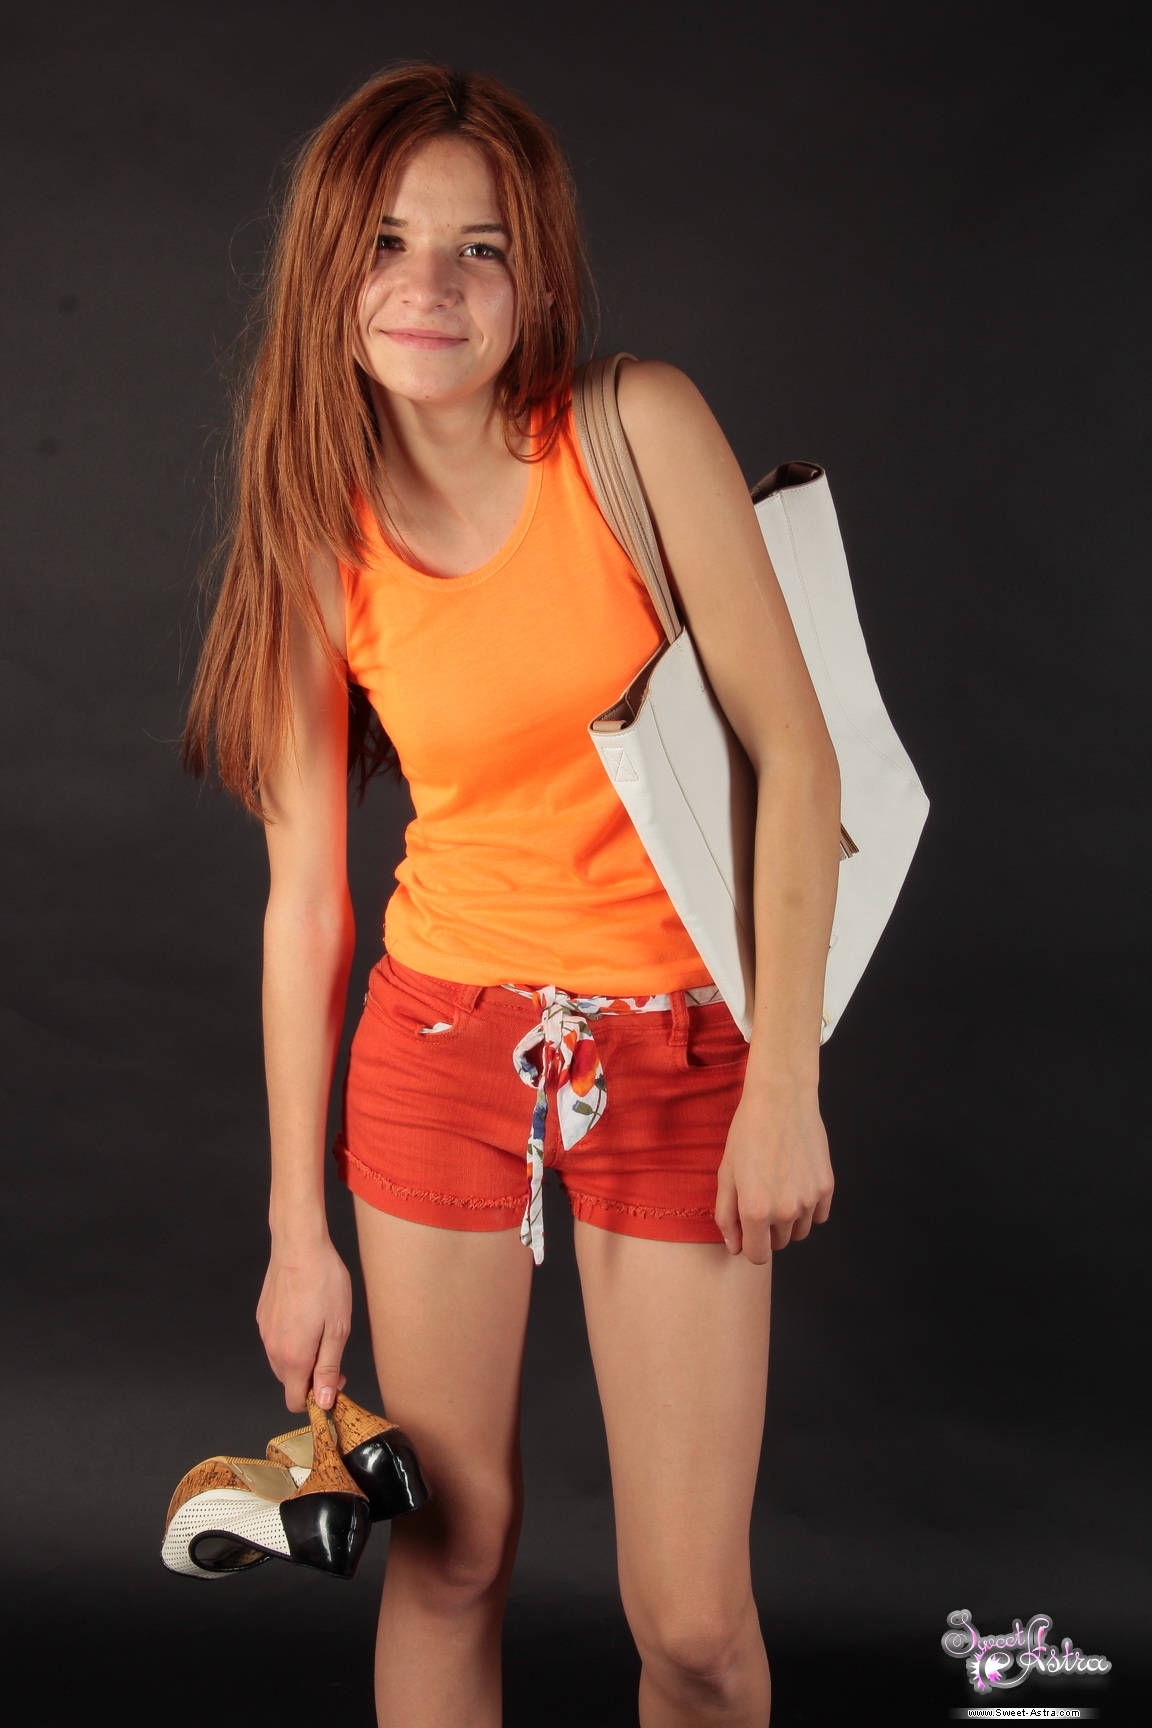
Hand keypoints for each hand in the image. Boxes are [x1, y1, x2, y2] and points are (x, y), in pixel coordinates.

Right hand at [256, 1236, 352, 1410]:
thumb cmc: (324, 1283)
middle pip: (289, 1381)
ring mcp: (265, 1331)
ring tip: (322, 1329)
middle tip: (334, 1353)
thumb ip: (328, 1368)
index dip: (316, 1399)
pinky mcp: (263, 1316)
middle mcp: (273, 1348)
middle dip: (311, 1376)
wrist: (299, 1246)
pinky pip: (276, 1340)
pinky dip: (291, 1339)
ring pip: (282, 1361)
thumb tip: (322, 1401)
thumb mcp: (337, 1329)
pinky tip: (306, 1316)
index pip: (295, 1400)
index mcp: (293, 1356)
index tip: (334, 1382)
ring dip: (301, 1357)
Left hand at [715, 1081, 833, 1261]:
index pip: (757, 1255)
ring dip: (789, 1220)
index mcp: (755, 1211)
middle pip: (779, 1244)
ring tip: (778, 1188)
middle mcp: (785, 1211)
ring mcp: (809, 1200)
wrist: (780, 1101)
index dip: (750, 1245)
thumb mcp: (726, 1174)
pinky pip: (818, 1215)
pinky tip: (796, 1183)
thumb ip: (726, 1216)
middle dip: (768, 1230)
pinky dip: (808, 1208)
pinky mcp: (826, 1188)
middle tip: (760, 1198)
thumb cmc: (748, 1134)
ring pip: (799, 1231)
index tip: (747, 1229)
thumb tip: (736, 1247)